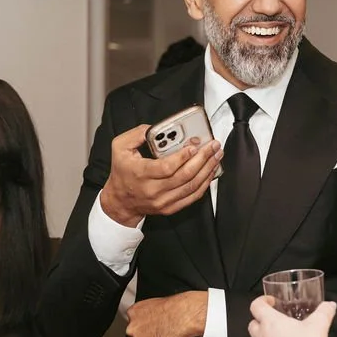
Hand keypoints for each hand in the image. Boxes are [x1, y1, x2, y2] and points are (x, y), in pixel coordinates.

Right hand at [101, 124, 222, 225]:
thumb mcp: (120, 147)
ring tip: (216, 156)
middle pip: (184, 176)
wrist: (120, 202)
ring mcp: (163, 201)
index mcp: (140, 173)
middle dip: (203, 159)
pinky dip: (204, 184)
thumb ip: (137, 134)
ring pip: (191, 186)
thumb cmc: (121, 172)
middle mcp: (153, 189)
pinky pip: (192, 197)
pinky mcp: (170, 207)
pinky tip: (210, 171)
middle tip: (213, 146)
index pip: (166, 167)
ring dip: (207, 170)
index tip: (194, 146)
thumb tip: (157, 128)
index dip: (183, 157)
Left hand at [126, 291, 206, 336]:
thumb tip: (156, 319)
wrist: (184, 316)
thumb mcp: (157, 303)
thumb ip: (150, 314)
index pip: (135, 323)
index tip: (154, 326)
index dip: (147, 326)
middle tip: (164, 333)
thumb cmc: (176, 308)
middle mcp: (134, 329)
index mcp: (134, 313)